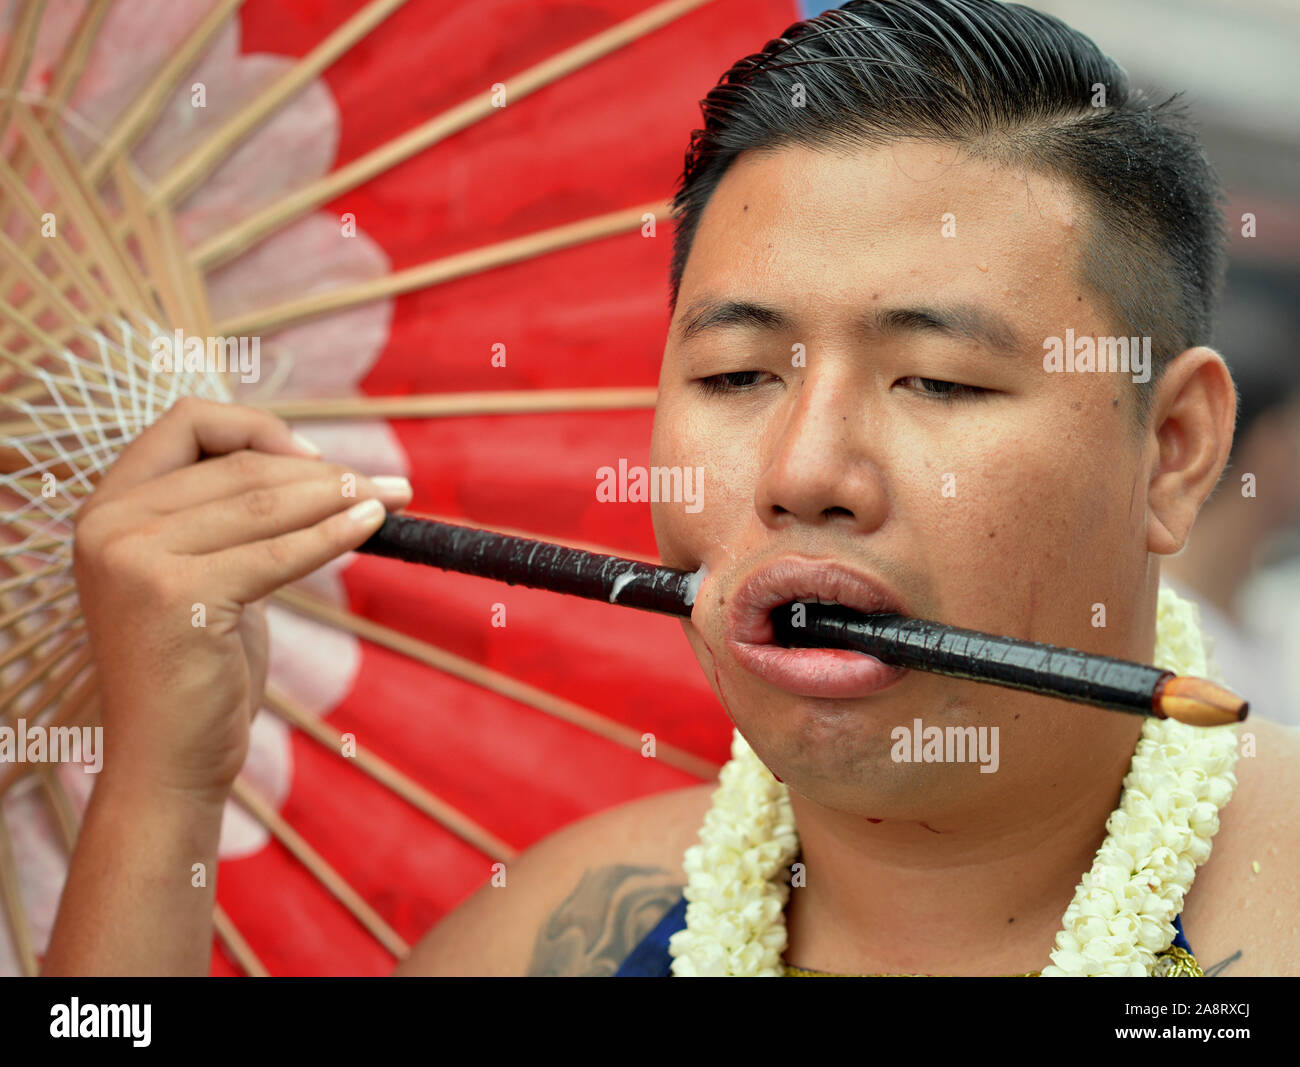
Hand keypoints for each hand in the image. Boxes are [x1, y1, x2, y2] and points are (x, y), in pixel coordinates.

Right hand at [72, 396, 411, 804]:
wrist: (168, 761)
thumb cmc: (197, 667)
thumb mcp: (202, 573)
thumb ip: (227, 517)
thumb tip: (314, 465)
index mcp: (108, 507)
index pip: (186, 423)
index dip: (257, 429)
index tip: (313, 458)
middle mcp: (108, 524)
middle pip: (239, 465)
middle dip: (322, 472)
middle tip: (383, 484)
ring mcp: (134, 558)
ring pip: (263, 501)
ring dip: (340, 495)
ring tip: (391, 498)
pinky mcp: (175, 594)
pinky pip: (278, 551)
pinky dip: (333, 533)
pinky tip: (372, 525)